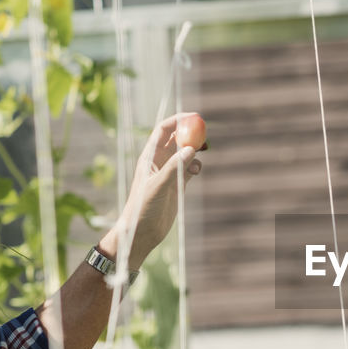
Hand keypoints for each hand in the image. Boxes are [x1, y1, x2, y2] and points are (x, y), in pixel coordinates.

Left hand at [114, 113, 204, 269]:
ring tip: (203, 151)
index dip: (178, 120)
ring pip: (185, 153)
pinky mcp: (177, 184)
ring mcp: (169, 172)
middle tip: (204, 132)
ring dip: (195, 150)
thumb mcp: (159, 185)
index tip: (194, 117)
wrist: (143, 231)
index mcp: (149, 156)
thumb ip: (175, 167)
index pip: (163, 130)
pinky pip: (190, 168)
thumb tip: (191, 149)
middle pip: (176, 138)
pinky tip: (197, 171)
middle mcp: (159, 162)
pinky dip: (196, 166)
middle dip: (190, 133)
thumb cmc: (143, 207)